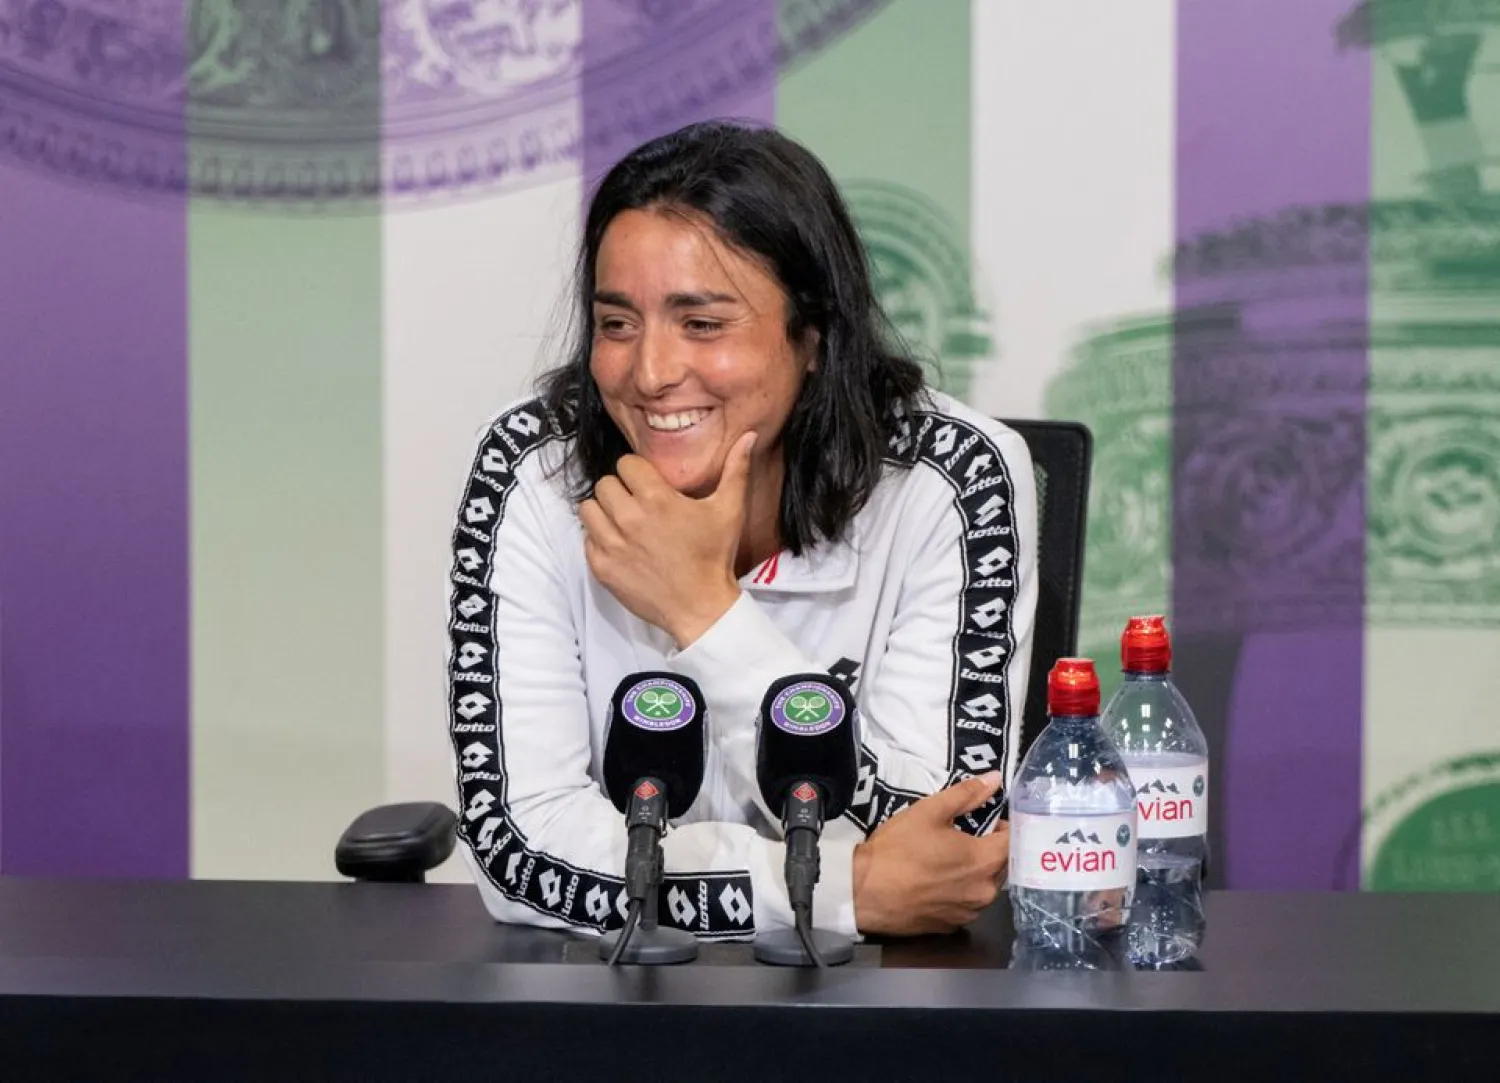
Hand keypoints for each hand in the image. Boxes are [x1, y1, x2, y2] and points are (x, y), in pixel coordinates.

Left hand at [579, 431, 756, 648]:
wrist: (701, 607)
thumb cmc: (714, 557)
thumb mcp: (729, 510)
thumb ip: (735, 469)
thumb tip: (748, 436)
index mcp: (657, 499)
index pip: (626, 464)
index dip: (637, 472)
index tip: (649, 486)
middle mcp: (629, 518)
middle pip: (605, 484)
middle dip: (620, 490)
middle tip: (637, 505)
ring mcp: (612, 545)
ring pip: (589, 509)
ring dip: (604, 512)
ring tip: (624, 523)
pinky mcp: (601, 567)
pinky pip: (587, 539)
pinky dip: (599, 540)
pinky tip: (621, 546)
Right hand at [851, 772, 1010, 936]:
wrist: (863, 890)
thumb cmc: (898, 848)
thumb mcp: (930, 811)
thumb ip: (966, 795)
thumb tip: (994, 779)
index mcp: (984, 861)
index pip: (1014, 842)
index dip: (1005, 827)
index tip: (989, 820)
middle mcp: (984, 892)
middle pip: (1002, 866)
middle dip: (991, 849)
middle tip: (966, 836)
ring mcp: (968, 913)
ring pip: (984, 887)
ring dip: (976, 872)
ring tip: (949, 859)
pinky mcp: (951, 927)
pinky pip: (966, 905)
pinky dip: (960, 892)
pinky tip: (937, 882)